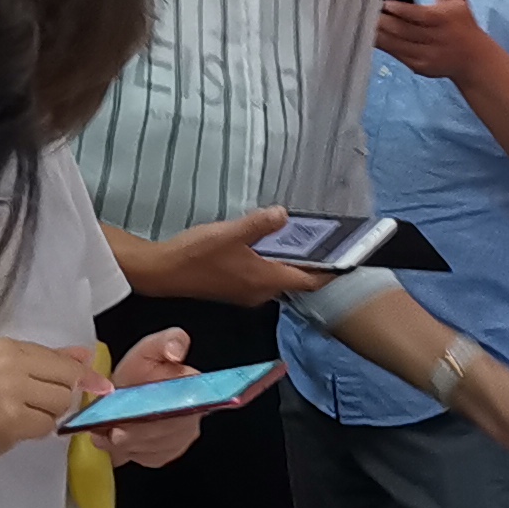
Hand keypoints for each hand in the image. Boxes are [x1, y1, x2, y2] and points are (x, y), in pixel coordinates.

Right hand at [0, 339, 106, 471]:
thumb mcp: (3, 373)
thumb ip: (45, 362)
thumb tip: (87, 355)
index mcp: (7, 346)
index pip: (60, 357)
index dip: (80, 375)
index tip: (96, 386)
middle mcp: (9, 363)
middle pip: (68, 379)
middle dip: (63, 397)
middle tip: (37, 407)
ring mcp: (11, 390)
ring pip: (62, 402)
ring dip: (50, 415)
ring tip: (24, 417)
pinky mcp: (12, 419)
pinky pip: (48, 425)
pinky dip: (38, 432)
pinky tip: (17, 430)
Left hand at [100, 329, 202, 467]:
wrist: (127, 391)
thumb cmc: (141, 370)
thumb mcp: (152, 348)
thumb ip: (169, 341)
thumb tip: (176, 350)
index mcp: (194, 390)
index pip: (186, 410)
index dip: (162, 419)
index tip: (139, 419)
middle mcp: (192, 417)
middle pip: (167, 433)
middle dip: (138, 434)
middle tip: (114, 431)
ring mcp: (179, 438)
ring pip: (153, 448)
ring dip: (128, 444)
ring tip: (105, 434)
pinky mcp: (164, 453)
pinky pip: (146, 457)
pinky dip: (127, 452)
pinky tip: (113, 441)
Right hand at [140, 208, 326, 306]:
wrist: (162, 272)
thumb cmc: (196, 254)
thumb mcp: (231, 232)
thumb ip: (261, 223)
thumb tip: (284, 215)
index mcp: (265, 280)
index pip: (309, 281)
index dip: (329, 273)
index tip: (346, 262)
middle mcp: (259, 292)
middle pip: (295, 281)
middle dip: (310, 264)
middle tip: (322, 242)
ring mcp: (246, 292)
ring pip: (278, 278)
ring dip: (288, 262)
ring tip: (297, 239)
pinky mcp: (234, 287)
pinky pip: (262, 276)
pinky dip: (270, 263)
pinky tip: (265, 245)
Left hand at [375, 0, 502, 83]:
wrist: (472, 58)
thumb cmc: (461, 23)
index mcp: (445, 19)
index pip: (418, 15)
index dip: (398, 9)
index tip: (383, 3)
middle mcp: (436, 39)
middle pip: (403, 30)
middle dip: (381, 21)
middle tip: (365, 10)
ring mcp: (427, 55)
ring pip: (396, 44)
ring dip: (377, 33)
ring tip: (362, 22)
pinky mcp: (419, 66)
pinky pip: (396, 54)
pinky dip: (382, 45)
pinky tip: (370, 35)